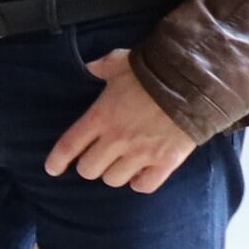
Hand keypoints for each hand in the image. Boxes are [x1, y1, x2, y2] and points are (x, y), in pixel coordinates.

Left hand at [47, 49, 195, 192]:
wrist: (196, 84)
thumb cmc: (155, 72)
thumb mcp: (122, 62)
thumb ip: (102, 67)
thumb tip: (90, 67)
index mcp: (101, 116)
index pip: (69, 146)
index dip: (57, 161)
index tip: (52, 169)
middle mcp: (117, 139)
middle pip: (88, 169)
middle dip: (89, 165)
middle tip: (97, 158)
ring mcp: (141, 153)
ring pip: (113, 180)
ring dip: (113, 174)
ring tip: (119, 164)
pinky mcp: (165, 162)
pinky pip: (144, 186)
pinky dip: (140, 183)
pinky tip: (140, 174)